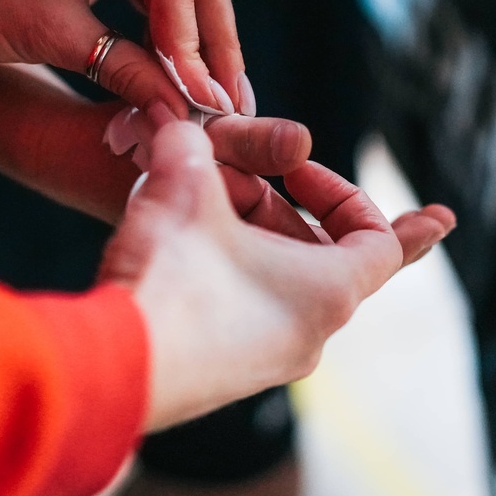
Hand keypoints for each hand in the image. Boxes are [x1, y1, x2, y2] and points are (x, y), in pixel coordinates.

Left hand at [0, 0, 248, 117]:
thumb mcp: (50, 36)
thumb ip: (124, 69)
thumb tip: (181, 111)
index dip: (195, 42)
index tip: (207, 97)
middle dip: (215, 38)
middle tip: (232, 97)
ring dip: (204, 36)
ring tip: (221, 92)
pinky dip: (177, 30)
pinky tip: (190, 71)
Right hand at [100, 121, 454, 430]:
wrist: (113, 368)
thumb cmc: (170, 281)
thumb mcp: (184, 185)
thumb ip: (192, 142)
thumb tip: (180, 125)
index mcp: (328, 293)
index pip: (383, 243)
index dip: (346, 194)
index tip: (300, 171)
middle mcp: (309, 334)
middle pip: (321, 256)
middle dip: (282, 206)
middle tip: (242, 173)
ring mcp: (268, 360)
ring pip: (277, 280)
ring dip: (250, 235)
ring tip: (203, 199)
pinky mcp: (226, 371)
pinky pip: (246, 309)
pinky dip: (226, 267)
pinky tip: (181, 240)